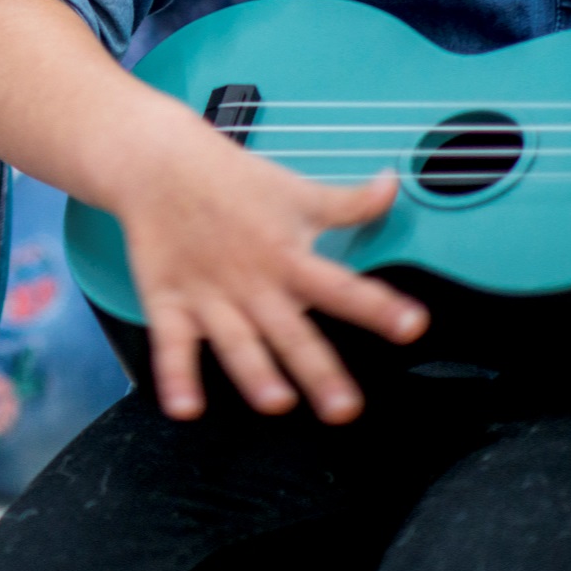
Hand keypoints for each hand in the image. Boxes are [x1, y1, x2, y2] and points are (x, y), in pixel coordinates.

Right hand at [109, 106, 427, 422]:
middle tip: (345, 407)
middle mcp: (252, 282)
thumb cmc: (231, 180)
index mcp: (288, 255)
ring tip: (275, 401)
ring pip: (236, 342)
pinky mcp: (169, 301)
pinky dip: (176, 376)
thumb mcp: (296, 190)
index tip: (412, 326)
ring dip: (255, 373)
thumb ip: (349, 203)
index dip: (379, 306)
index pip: (342, 285)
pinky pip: (171, 344)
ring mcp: (209, 295)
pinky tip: (185, 407)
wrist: (158, 163)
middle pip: (291, 332)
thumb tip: (393, 187)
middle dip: (319, 371)